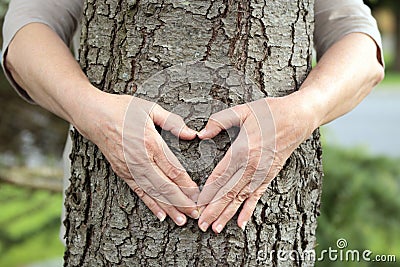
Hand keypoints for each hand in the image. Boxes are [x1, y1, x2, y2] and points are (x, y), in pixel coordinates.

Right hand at [76, 91, 199, 225]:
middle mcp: (141, 160)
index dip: (187, 184)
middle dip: (182, 202)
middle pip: (165, 186)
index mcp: (151, 142)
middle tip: (196, 214)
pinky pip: (140, 192)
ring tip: (182, 220)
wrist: (93, 116)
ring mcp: (130, 169)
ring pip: (153, 193)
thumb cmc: (122, 110)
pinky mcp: (123, 173)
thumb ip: (173, 122)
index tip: (198, 194)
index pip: (173, 169)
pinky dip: (151, 205)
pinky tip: (161, 215)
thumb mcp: (150, 108)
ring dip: (169, 208)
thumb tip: (192, 134)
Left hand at [197, 95, 315, 232]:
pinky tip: (241, 224)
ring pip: (240, 199)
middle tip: (201, 225)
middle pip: (228, 193)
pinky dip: (248, 211)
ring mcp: (261, 174)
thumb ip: (219, 121)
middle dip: (213, 210)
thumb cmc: (269, 112)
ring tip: (215, 228)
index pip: (219, 177)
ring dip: (227, 214)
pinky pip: (257, 197)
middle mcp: (251, 167)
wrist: (298, 118)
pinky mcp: (269, 176)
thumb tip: (201, 133)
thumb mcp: (242, 111)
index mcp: (242, 150)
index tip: (195, 205)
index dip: (206, 193)